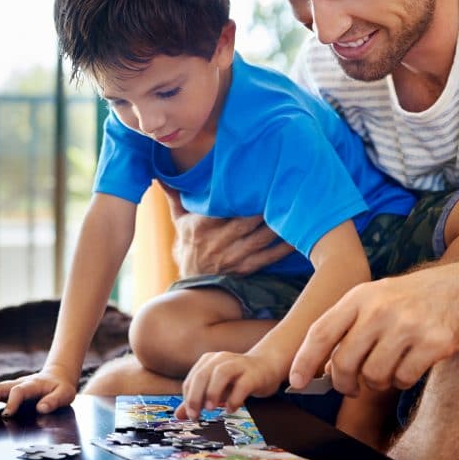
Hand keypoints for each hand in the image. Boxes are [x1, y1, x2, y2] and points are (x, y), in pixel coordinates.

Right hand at [0, 364, 76, 417]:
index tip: (7, 415)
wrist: (57, 377)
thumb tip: (42, 409)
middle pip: (0, 387)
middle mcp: (19, 383)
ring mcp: (12, 386)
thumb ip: (55, 401)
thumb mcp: (65, 394)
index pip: (19, 391)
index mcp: (33, 385)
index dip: (12, 402)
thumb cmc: (61, 388)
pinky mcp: (8, 390)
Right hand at [161, 183, 293, 276]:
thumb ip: (175, 196)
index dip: (240, 197)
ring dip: (277, 226)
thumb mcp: (179, 220)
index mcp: (201, 227)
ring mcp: (232, 258)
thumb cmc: (188, 246)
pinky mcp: (245, 270)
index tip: (257, 180)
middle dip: (265, 208)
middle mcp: (217, 243)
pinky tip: (296, 238)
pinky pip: (267, 259)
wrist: (190, 284)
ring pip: (259, 240)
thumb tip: (161, 175)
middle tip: (284, 189)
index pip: (222, 209)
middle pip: (245, 223)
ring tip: (295, 211)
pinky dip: (282, 250)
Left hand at [175, 351, 284, 418]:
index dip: (188, 398)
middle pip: (202, 374)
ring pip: (221, 373)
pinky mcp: (253, 374)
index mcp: (209, 361)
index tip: (190, 415)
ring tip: (210, 409)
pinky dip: (234, 398)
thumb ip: (198, 399)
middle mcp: (221, 359)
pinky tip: (231, 408)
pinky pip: (242, 384)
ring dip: (213, 392)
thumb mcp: (215, 388)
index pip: (192, 379)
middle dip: (195, 396)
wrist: (266, 366)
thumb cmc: (238, 378)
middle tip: (195, 415)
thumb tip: (178, 415)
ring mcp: (238, 364)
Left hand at [289, 264, 458, 395]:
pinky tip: (410, 365)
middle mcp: (380, 308)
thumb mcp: (375, 300)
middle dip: (343, 383)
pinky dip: (402, 381)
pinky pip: (403, 380)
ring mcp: (407, 325)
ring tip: (387, 368)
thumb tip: (321, 368)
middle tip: (351, 387)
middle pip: (344, 363)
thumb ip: (347, 328)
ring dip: (377, 382)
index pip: (321, 331)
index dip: (304, 360)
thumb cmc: (411, 299)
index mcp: (360, 296)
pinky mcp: (433, 343)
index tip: (295, 381)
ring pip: (373, 376)